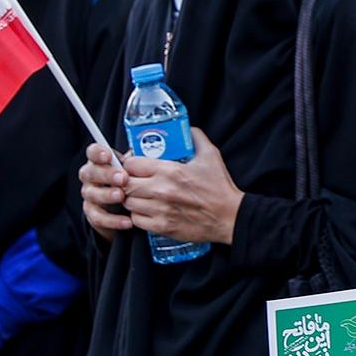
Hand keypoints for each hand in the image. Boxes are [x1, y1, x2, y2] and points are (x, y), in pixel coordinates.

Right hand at [80, 143, 131, 241]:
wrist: (121, 208)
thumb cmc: (127, 182)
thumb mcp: (132, 170)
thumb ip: (132, 163)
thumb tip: (135, 156)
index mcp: (99, 162)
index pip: (92, 152)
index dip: (98, 153)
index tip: (108, 156)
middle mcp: (90, 177)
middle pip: (90, 172)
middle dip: (106, 175)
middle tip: (122, 178)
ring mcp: (90, 195)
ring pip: (92, 194)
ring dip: (107, 195)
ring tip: (122, 197)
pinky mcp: (92, 214)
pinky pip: (99, 218)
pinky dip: (113, 220)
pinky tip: (127, 221)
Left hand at [119, 128, 243, 244]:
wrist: (230, 217)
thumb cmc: (220, 187)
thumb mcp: (211, 155)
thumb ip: (196, 137)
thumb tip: (187, 128)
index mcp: (170, 170)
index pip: (132, 164)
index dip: (130, 163)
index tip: (134, 165)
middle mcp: (161, 190)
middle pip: (125, 183)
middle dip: (126, 181)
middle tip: (133, 180)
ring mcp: (160, 210)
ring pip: (128, 202)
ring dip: (131, 198)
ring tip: (139, 195)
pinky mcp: (162, 227)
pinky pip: (137, 220)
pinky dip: (138, 215)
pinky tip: (147, 210)